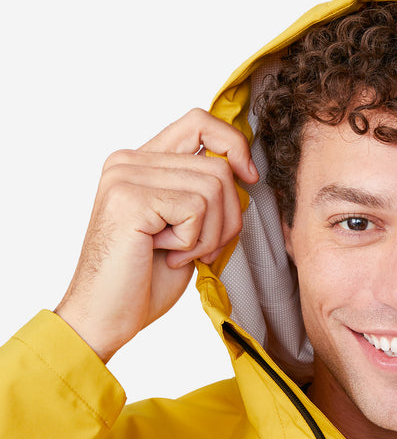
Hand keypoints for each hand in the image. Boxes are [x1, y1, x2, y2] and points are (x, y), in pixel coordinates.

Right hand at [55, 109, 257, 362]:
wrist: (106, 315)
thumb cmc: (145, 279)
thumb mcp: (186, 227)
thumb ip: (204, 193)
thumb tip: (244, 172)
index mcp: (141, 162)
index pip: (199, 122)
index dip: (233, 144)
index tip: (249, 177)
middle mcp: (129, 160)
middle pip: (218, 167)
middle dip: (228, 218)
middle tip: (201, 249)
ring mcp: (126, 176)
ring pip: (214, 188)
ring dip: (211, 234)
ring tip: (181, 254)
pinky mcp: (130, 197)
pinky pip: (198, 209)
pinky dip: (195, 242)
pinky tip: (167, 255)